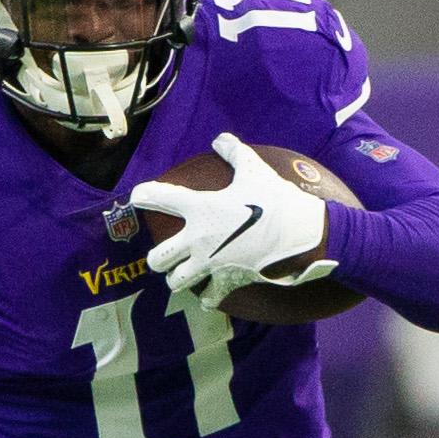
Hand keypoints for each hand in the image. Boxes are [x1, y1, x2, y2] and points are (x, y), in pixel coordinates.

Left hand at [131, 132, 335, 309]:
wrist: (300, 233)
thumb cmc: (275, 199)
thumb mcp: (254, 169)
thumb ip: (234, 152)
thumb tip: (220, 139)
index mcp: (200, 209)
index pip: (159, 198)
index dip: (144, 195)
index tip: (138, 196)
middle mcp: (198, 240)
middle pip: (158, 258)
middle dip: (157, 258)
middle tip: (166, 252)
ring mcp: (210, 264)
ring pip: (176, 282)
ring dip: (177, 277)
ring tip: (184, 272)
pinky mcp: (227, 281)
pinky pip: (208, 297)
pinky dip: (207, 297)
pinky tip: (209, 292)